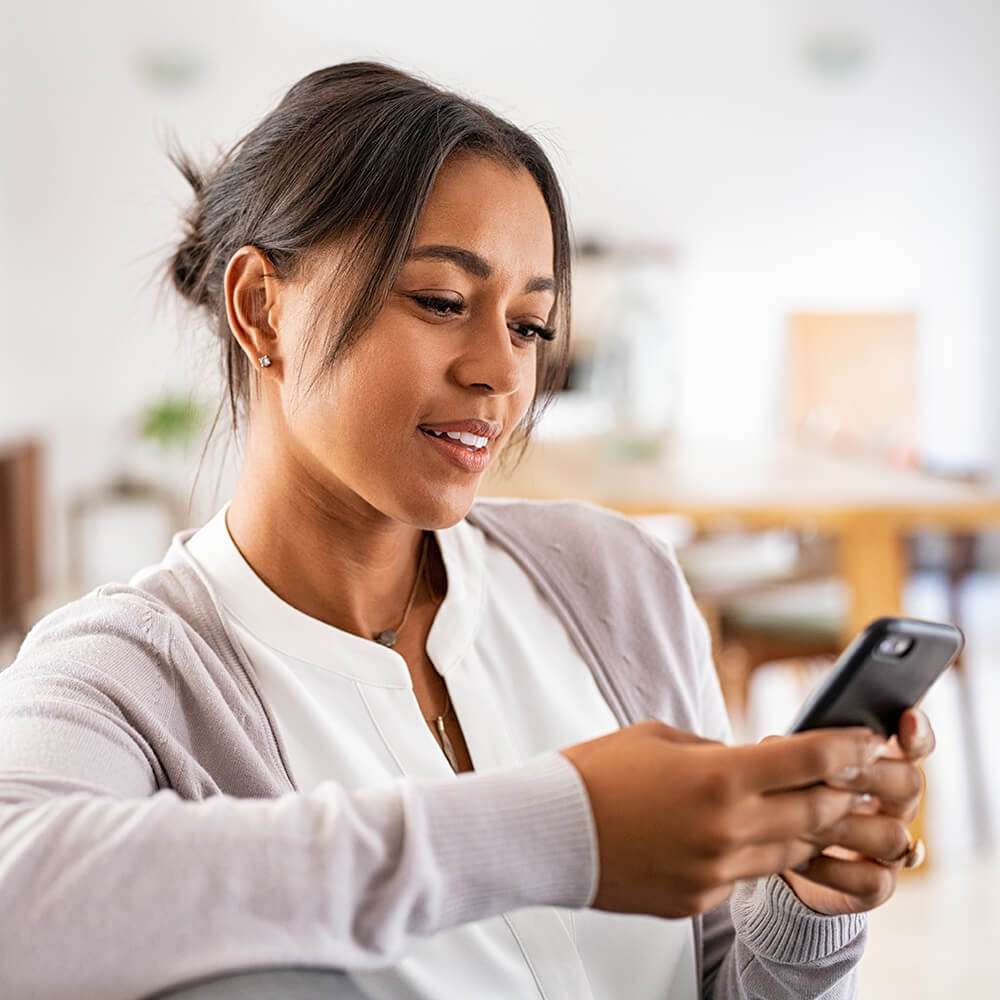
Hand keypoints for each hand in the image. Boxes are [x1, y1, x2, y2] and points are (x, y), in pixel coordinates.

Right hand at [559, 719, 884, 919]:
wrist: (550, 831)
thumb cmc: (598, 773)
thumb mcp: (661, 738)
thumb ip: (716, 751)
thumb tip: (749, 760)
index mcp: (719, 776)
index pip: (808, 760)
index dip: (846, 748)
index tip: (866, 741)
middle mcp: (727, 828)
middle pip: (814, 812)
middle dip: (840, 791)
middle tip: (848, 776)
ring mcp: (716, 871)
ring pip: (788, 852)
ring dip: (801, 827)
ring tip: (796, 805)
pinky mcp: (699, 900)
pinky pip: (744, 877)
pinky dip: (750, 855)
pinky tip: (728, 835)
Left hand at [776, 707, 935, 914]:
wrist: (773, 853)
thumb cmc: (786, 792)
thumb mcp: (788, 764)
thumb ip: (795, 750)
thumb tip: (777, 745)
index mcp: (880, 763)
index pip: (915, 743)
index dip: (916, 732)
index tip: (905, 718)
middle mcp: (895, 804)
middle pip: (910, 784)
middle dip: (868, 775)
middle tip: (830, 772)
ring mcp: (890, 846)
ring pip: (895, 836)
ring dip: (845, 826)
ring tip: (802, 821)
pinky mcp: (875, 885)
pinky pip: (871, 879)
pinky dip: (833, 868)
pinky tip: (800, 859)